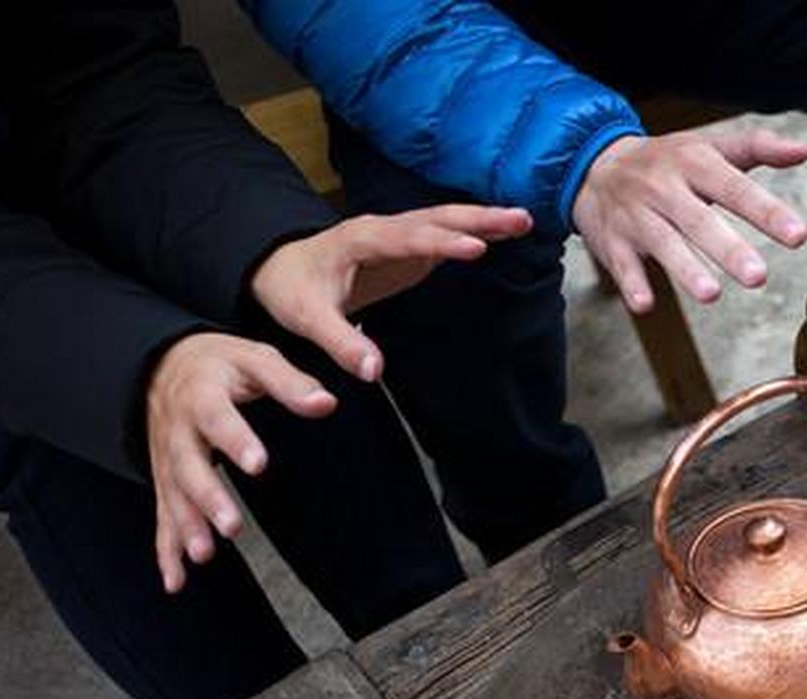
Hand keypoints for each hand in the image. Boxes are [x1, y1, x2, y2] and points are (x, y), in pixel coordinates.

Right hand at [144, 333, 335, 592]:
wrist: (164, 366)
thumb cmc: (222, 365)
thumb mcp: (256, 359)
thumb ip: (290, 382)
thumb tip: (327, 403)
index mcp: (202, 395)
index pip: (217, 417)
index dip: (236, 440)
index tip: (258, 464)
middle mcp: (178, 430)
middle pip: (188, 466)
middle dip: (208, 498)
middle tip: (232, 526)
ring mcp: (167, 459)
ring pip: (173, 495)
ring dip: (187, 526)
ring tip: (204, 555)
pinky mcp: (165, 481)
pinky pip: (162, 517)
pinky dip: (166, 551)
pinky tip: (176, 581)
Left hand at [250, 204, 530, 380]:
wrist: (283, 270)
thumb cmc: (294, 292)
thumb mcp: (309, 320)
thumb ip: (342, 344)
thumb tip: (375, 372)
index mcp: (360, 239)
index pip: (406, 238)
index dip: (441, 242)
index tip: (476, 247)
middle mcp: (383, 229)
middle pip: (436, 218)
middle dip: (478, 218)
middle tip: (519, 219)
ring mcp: (398, 235)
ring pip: (446, 220)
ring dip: (484, 219)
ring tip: (524, 221)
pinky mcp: (409, 247)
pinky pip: (447, 234)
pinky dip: (477, 230)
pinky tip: (505, 233)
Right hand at [572, 130, 806, 311]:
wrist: (594, 165)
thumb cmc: (667, 161)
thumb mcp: (708, 147)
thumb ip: (756, 148)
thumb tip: (803, 151)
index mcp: (694, 162)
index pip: (735, 187)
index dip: (766, 212)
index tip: (798, 236)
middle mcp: (664, 188)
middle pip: (699, 220)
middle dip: (728, 249)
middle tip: (759, 277)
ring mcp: (636, 216)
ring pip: (663, 243)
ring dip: (685, 269)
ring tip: (711, 295)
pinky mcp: (612, 241)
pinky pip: (622, 264)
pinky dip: (632, 284)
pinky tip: (645, 304)